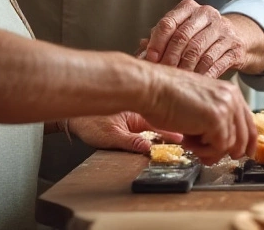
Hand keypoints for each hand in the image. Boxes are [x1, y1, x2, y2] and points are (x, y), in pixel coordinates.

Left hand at [67, 112, 182, 153]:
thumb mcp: (110, 136)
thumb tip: (148, 148)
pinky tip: (168, 135)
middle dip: (176, 127)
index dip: (173, 130)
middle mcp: (139, 114)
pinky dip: (160, 131)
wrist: (73, 119)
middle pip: (164, 121)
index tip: (185, 137)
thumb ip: (130, 142)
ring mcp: (137, 117)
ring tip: (183, 136)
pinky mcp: (133, 122)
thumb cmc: (88, 123)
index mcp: (136, 115)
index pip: (160, 123)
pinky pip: (151, 126)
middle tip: (190, 138)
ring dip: (169, 128)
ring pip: (158, 123)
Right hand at [140, 65, 256, 163]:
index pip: (248, 122)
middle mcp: (232, 97)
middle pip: (243, 136)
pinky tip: (188, 141)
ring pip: (230, 145)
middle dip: (226, 151)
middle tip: (209, 157)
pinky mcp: (217, 119)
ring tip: (190, 142)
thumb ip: (215, 118)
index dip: (247, 142)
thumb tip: (224, 142)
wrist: (151, 88)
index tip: (244, 154)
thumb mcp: (199, 103)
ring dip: (208, 150)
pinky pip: (219, 147)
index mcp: (229, 91)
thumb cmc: (165, 96)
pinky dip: (203, 151)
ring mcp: (226, 108)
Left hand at [143, 0, 245, 77]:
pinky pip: (216, 63)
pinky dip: (203, 75)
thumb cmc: (199, 36)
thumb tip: (140, 54)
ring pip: (199, 52)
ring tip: (176, 82)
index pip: (169, 22)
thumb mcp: (181, 31)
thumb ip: (161, 39)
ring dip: (185, 69)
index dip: (157, 43)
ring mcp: (223, 29)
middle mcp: (207, 14)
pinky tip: (195, 84)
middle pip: (183, 37)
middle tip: (163, 74)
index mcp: (189, 7)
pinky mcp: (235, 46)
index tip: (150, 60)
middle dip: (170, 58)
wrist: (237, 37)